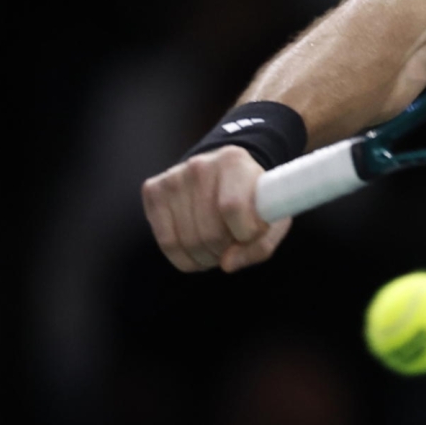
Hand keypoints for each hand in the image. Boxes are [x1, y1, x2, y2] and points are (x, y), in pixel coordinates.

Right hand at [141, 145, 291, 272]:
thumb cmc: (253, 201)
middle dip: (226, 249)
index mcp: (234, 161)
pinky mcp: (153, 192)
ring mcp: (172, 178)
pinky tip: (198, 248)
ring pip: (188, 242)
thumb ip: (260, 245)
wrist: (224, 177)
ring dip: (207, 256)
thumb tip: (227, 264)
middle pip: (209, 232)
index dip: (246, 234)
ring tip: (218, 245)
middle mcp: (199, 165)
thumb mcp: (272, 219)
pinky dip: (186, 258)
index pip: (233, 208)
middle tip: (233, 242)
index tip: (253, 234)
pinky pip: (167, 243)